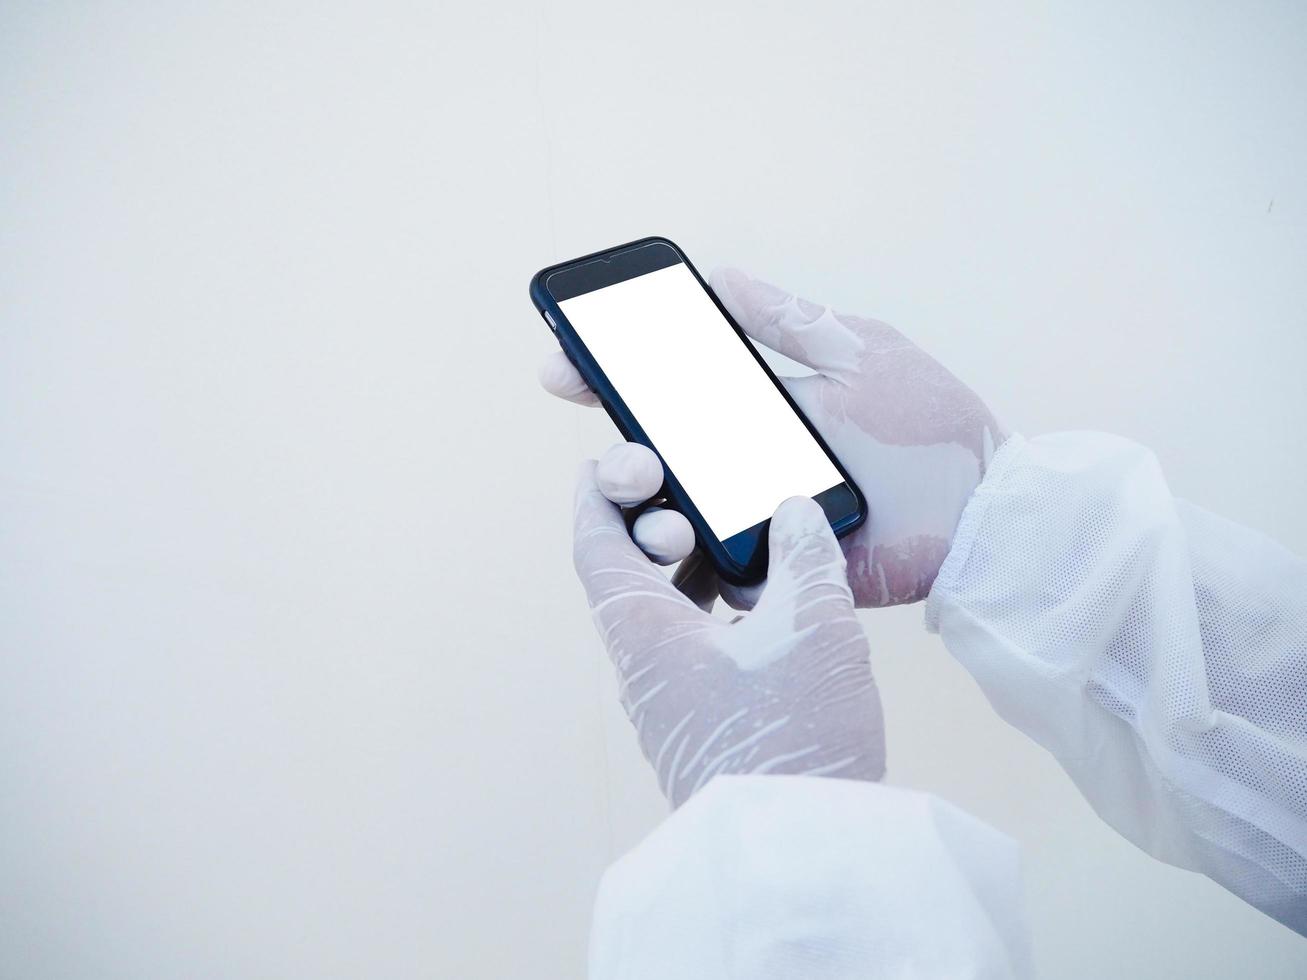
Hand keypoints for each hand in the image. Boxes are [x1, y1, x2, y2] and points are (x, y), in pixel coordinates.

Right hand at [541, 267, 1005, 606]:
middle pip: (653, 467)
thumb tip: (718, 274)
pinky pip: (716, 579)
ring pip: (669, 525)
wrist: (986, 505)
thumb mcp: (855, 351)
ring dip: (643, 515)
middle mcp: (742, 470)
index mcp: (751, 415)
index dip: (609, 384)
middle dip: (617, 458)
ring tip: (654, 499)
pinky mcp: (778, 575)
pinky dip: (686, 572)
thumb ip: (786, 320)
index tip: (565, 366)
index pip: (663, 399)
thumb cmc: (928, 423)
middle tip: (624, 450)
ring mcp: (755, 524)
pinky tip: (674, 554)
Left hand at [573, 456, 884, 806]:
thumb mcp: (813, 627)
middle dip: (656, 527)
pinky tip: (766, 608)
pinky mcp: (700, 728)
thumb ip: (804, 558)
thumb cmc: (794, 736)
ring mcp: (669, 703)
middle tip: (695, 496)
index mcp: (644, 634)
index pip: (596, 547)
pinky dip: (716, 612)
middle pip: (629, 578)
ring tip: (740, 541)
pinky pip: (691, 649)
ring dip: (692, 571)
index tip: (607, 462)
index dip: (597, 497)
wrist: (799, 852)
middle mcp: (643, 669)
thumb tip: (793, 513)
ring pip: (664, 616)